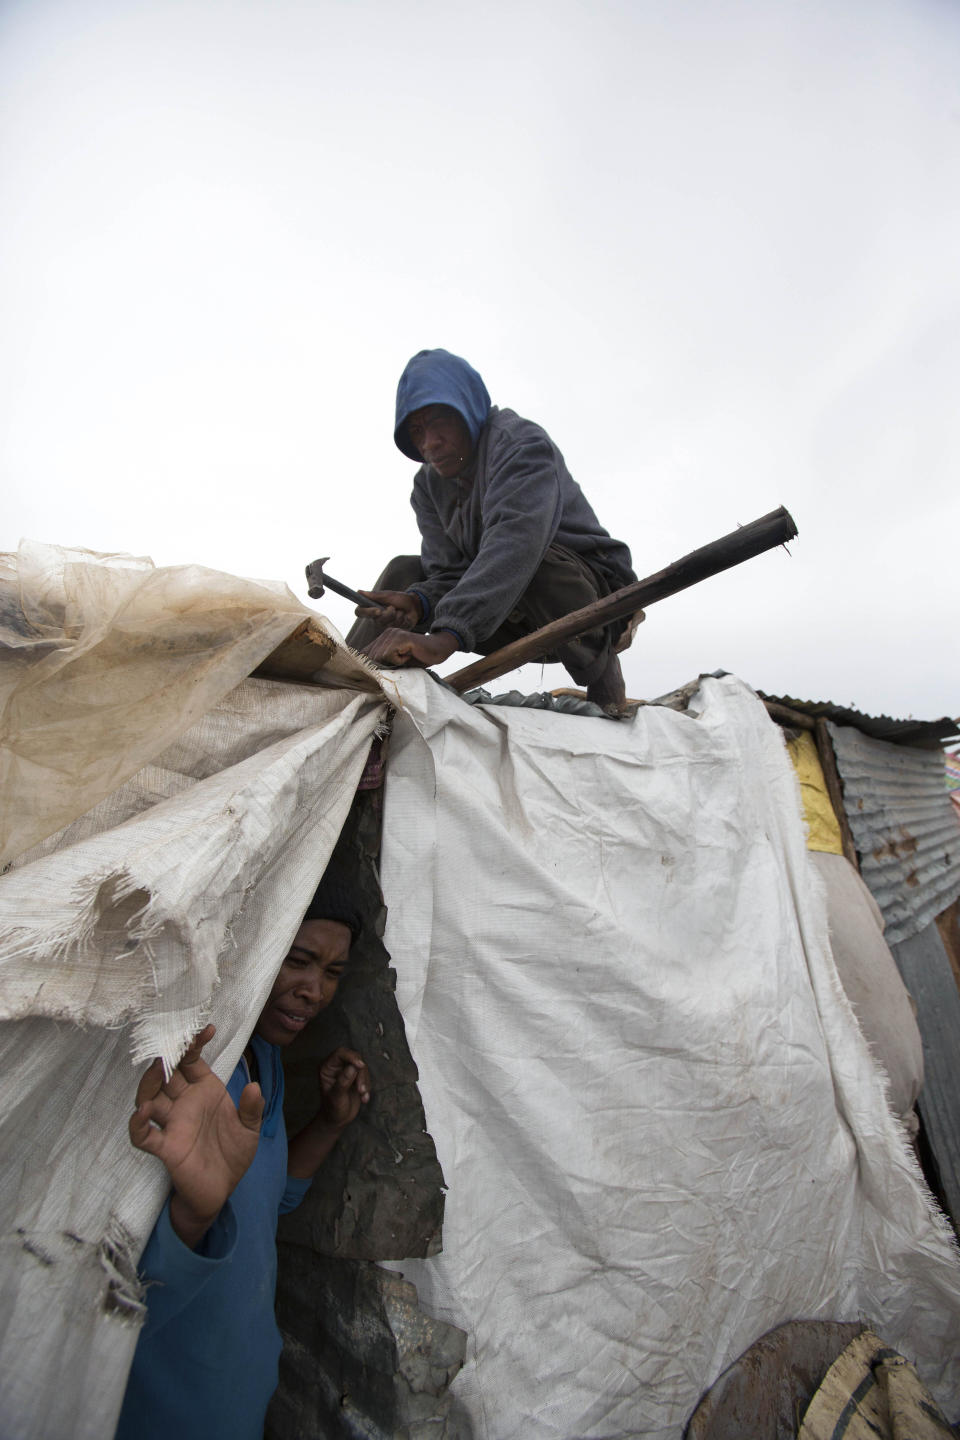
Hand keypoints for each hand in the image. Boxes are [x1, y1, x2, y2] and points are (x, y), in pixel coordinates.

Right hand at [129, 1025, 264, 1248]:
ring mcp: (173, 1124)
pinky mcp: (166, 1148)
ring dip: (149, 1084)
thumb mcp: (250, 1129)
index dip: (195, 1045)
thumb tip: (254, 1086)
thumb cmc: (232, 1154)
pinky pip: (144, 1135)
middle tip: (169, 1043)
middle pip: (167, 1075)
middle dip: (167, 1058)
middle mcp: (185, 1104)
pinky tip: (143, 1112)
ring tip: (157, 1069)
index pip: (193, 1062)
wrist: (223, 1190)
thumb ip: (252, 1108)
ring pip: (150, 1098)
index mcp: (204, 1092)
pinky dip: (138, 1124)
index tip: (206, 1029)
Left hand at [317, 1046, 371, 1129]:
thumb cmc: (332, 1109)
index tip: (361, 1066)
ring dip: (365, 1082)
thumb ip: (343, 1081)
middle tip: (361, 1089)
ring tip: (362, 1096)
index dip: (351, 1056)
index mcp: (328, 1067)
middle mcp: (337, 1067)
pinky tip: (364, 1099)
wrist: (338, 1120)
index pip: (340, 1053)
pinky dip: (367, 1086)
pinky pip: (366, 1076)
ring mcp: (347, 1071)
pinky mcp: (356, 1078)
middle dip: (360, 1073)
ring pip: (362, 1068)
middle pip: (354, 1059)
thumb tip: (353, 1067)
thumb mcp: (336, 1097)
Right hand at [354, 590, 422, 629]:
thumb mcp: (388, 595)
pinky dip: (403, 620)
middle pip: (378, 620)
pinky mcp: (394, 630)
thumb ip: (374, 595)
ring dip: (398, 615)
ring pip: (389, 624)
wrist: (414, 605)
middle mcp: (376, 618)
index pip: (360, 612)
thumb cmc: (400, 599)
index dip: (367, 613)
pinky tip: (405, 617)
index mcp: (372, 608)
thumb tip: (359, 591)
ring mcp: (385, 625)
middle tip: (394, 607)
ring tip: (400, 611)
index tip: (378, 610)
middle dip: (389, 612)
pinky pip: (397, 626)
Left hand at [362, 628, 458, 667]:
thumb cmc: (420, 657)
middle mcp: (387, 633)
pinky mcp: (401, 638)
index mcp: (384, 637)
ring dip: (394, 663)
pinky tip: (409, 655)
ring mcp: (393, 634)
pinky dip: (400, 660)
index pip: (366, 652)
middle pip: (371, 656)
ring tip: (406, 658)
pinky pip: (390, 655)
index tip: (376, 671)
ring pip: (380, 656)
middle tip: (400, 663)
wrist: (439, 649)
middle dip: (384, 665)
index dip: (369, 664)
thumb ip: (383, 662)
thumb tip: (367, 672)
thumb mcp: (398, 661)